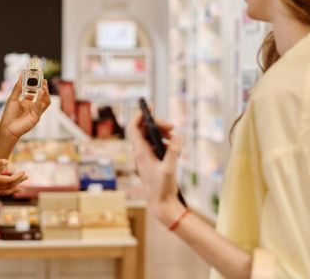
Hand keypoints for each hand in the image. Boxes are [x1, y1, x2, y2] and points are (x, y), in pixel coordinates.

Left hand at [0, 75, 51, 139]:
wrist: (8, 127)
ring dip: (45, 93)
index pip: (35, 92)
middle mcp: (33, 106)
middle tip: (43, 79)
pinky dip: (41, 98)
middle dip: (44, 87)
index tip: (38, 77)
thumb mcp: (13, 98)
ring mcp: (36, 112)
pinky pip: (40, 106)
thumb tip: (21, 76)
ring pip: (45, 101)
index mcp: (28, 102)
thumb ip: (18, 88)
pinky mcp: (36, 117)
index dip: (37, 85)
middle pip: (43, 96)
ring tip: (44, 85)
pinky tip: (40, 92)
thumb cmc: (9, 114)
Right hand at [0, 159, 27, 197]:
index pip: (10, 181)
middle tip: (26, 177)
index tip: (24, 172)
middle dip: (18, 182)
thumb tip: (7, 162)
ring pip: (3, 192)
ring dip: (12, 188)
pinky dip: (3, 192)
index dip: (18, 177)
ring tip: (19, 188)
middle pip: (9, 187)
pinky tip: (2, 191)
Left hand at [127, 111, 184, 225]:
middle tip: (172, 127)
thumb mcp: (169, 169)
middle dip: (156, 124)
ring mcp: (145, 157)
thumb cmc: (162, 188)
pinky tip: (173, 145)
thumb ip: (174, 152)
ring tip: (174, 135)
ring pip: (149, 136)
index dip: (139, 115)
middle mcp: (140, 153)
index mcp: (140, 152)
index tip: (149, 107)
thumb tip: (177, 137)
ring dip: (160, 132)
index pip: (134, 128)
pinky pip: (154, 144)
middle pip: (143, 130)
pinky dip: (163, 140)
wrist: (160, 204)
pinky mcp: (151, 161)